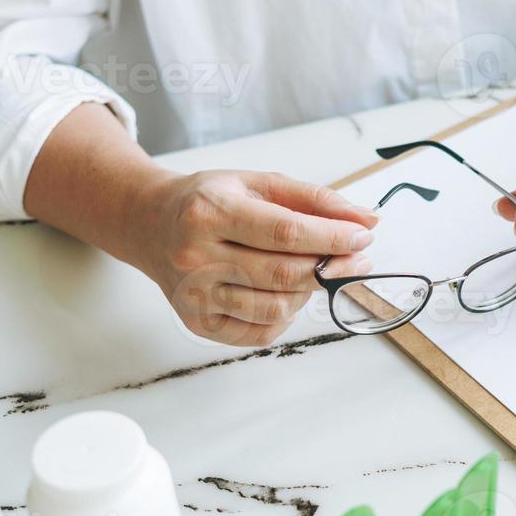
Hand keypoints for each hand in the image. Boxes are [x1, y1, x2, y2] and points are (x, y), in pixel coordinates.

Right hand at [136, 170, 377, 345]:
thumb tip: (366, 220)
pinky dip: (286, 316)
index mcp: (210, 212)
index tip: (363, 236)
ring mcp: (195, 295)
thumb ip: (314, 200)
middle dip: (332, 267)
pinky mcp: (198, 323)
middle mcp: (196, 256)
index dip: (333, 238)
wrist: (150, 224)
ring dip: (308, 292)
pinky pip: (261, 332)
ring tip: (310, 271)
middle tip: (355, 258)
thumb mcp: (257, 183)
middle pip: (284, 275)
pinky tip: (284, 292)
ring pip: (276, 309)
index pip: (286, 233)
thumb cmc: (209, 201)